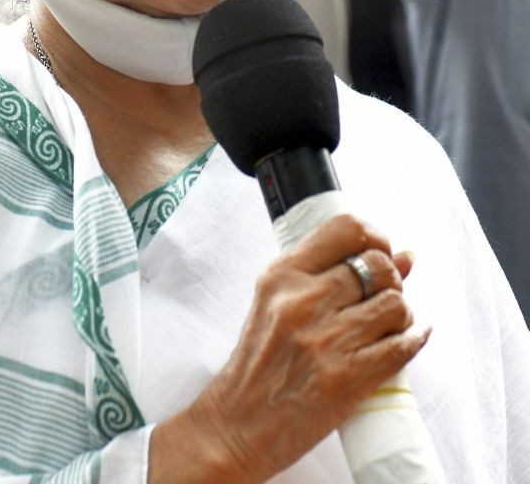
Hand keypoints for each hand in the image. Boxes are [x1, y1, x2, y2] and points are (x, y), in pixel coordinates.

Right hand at [150, 214, 428, 483]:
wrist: (238, 422)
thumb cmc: (257, 362)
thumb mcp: (277, 302)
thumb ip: (330, 274)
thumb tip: (402, 254)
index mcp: (283, 275)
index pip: (345, 229)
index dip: (374, 236)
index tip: (380, 249)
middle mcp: (304, 301)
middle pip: (378, 267)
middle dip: (391, 280)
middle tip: (383, 294)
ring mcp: (325, 340)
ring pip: (395, 305)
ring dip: (401, 314)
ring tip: (387, 324)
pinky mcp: (346, 379)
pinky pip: (401, 347)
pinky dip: (413, 340)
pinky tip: (408, 338)